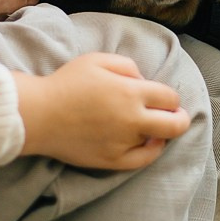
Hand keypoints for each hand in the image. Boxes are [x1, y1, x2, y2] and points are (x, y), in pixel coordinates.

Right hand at [13, 52, 190, 169]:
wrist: (39, 115)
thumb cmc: (66, 84)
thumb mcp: (98, 59)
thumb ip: (128, 66)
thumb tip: (143, 81)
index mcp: (131, 92)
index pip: (169, 97)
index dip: (170, 97)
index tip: (164, 97)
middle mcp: (132, 120)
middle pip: (176, 124)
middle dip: (180, 117)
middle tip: (176, 115)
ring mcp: (123, 143)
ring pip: (159, 141)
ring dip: (161, 132)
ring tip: (155, 126)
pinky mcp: (111, 161)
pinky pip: (142, 161)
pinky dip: (151, 151)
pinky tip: (149, 143)